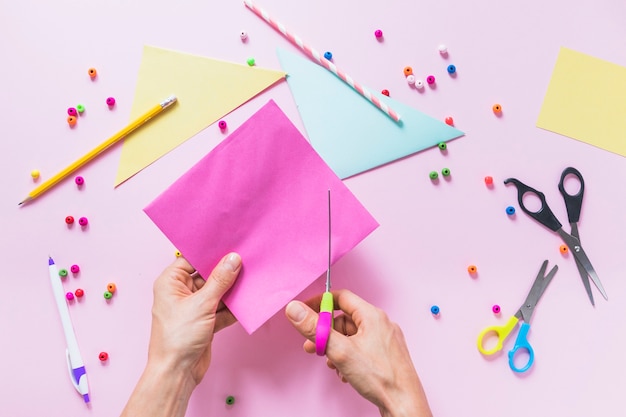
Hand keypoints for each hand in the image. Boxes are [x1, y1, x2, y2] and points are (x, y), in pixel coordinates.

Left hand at [148, 253, 241, 384]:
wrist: (178, 372)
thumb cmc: (177, 338)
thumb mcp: (202, 304)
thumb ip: (220, 280)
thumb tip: (233, 259)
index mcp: (171, 283)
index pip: (192, 260)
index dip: (210, 254)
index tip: (230, 246)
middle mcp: (181, 293)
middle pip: (207, 276)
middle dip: (226, 273)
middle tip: (246, 262)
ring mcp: (194, 308)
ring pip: (217, 292)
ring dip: (232, 291)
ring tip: (250, 281)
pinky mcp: (205, 322)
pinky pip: (222, 308)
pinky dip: (233, 307)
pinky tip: (247, 302)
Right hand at [285, 289, 432, 416]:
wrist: (403, 404)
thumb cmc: (380, 378)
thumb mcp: (339, 351)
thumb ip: (315, 328)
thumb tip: (295, 310)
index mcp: (372, 316)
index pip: (342, 297)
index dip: (321, 303)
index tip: (306, 311)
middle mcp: (381, 324)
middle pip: (345, 319)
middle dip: (326, 333)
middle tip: (311, 344)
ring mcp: (385, 340)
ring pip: (352, 336)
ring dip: (336, 348)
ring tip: (330, 363)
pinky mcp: (386, 356)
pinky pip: (361, 348)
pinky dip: (348, 357)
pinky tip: (344, 372)